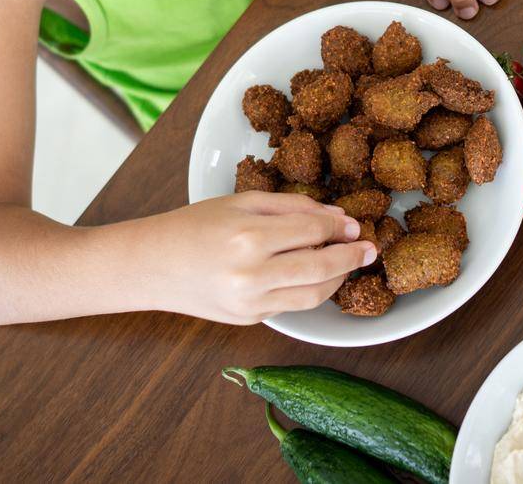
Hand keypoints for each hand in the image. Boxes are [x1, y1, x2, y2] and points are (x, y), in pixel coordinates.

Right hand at [146, 191, 374, 324]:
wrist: (154, 265)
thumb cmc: (195, 225)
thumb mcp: (242, 202)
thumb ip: (292, 207)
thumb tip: (336, 218)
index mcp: (249, 236)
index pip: (312, 232)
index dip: (339, 228)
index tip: (354, 225)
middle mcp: (251, 274)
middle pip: (320, 269)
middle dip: (350, 258)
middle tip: (368, 249)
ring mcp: (250, 303)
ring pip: (312, 296)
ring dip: (337, 280)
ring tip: (348, 265)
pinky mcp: (249, 320)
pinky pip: (291, 306)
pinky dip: (309, 291)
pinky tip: (316, 277)